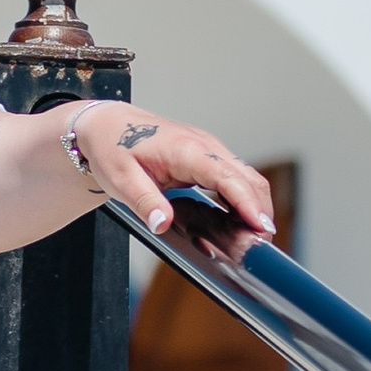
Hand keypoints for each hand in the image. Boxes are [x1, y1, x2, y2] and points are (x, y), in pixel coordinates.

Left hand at [60, 106, 274, 251]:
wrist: (108, 126)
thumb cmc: (113, 148)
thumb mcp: (121, 179)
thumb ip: (144, 202)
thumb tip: (161, 224)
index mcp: (186, 150)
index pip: (227, 178)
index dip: (248, 203)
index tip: (261, 227)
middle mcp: (204, 146)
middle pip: (247, 178)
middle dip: (260, 211)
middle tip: (260, 245)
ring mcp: (209, 149)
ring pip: (246, 176)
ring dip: (256, 205)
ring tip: (255, 237)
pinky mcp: (207, 156)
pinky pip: (235, 176)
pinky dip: (244, 197)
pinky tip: (242, 220)